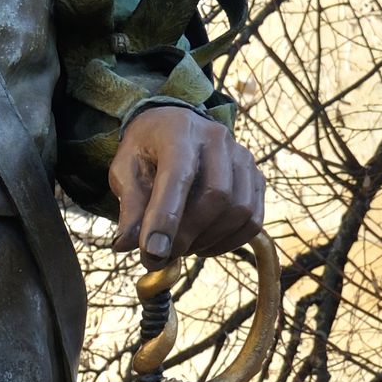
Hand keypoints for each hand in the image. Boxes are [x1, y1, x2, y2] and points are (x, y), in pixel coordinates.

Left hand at [108, 108, 264, 264]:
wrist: (173, 127)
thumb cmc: (146, 152)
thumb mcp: (125, 171)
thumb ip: (129, 206)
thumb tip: (125, 245)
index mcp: (179, 133)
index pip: (178, 177)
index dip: (166, 218)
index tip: (152, 252)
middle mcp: (218, 139)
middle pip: (216, 196)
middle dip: (187, 234)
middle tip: (162, 254)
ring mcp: (242, 158)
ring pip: (239, 210)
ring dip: (208, 240)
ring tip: (181, 247)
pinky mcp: (256, 178)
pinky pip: (253, 220)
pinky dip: (228, 243)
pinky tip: (203, 245)